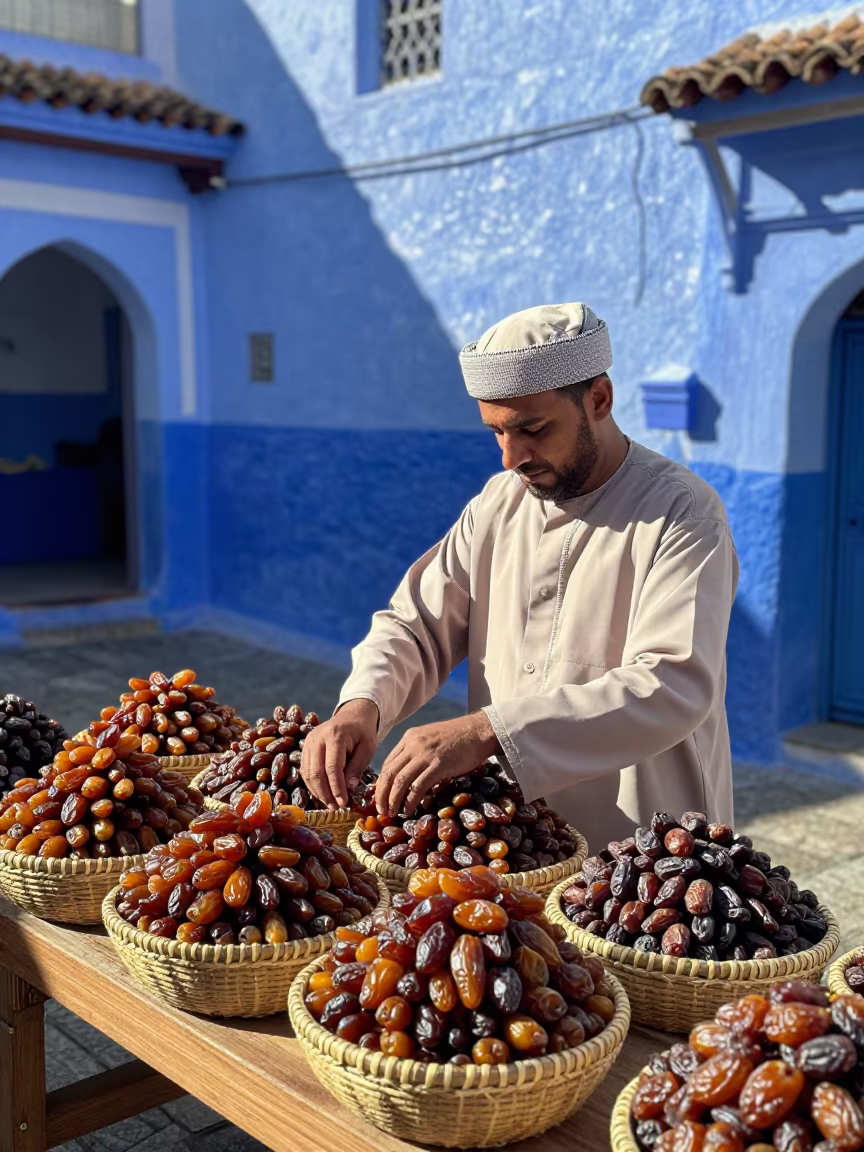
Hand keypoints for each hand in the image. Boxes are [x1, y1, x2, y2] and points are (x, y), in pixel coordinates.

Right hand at [300, 699, 378, 809]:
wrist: (352, 715)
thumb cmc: (363, 732)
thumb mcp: (368, 748)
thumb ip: (357, 768)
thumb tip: (348, 789)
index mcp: (335, 735)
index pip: (332, 767)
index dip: (336, 788)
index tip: (343, 803)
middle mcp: (318, 737)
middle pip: (316, 772)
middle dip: (325, 793)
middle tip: (335, 807)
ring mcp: (309, 741)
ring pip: (307, 773)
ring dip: (318, 791)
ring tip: (330, 803)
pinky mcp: (306, 746)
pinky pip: (305, 770)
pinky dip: (313, 785)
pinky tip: (323, 793)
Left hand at [375, 712, 499, 817]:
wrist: (478, 731)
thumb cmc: (457, 738)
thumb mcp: (430, 739)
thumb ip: (417, 753)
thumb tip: (407, 777)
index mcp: (409, 738)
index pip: (387, 763)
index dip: (381, 783)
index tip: (381, 797)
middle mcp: (413, 745)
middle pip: (389, 773)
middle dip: (382, 795)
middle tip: (381, 810)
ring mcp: (425, 755)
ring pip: (400, 781)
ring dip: (393, 800)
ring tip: (392, 813)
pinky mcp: (438, 765)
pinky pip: (418, 787)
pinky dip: (411, 801)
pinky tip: (409, 809)